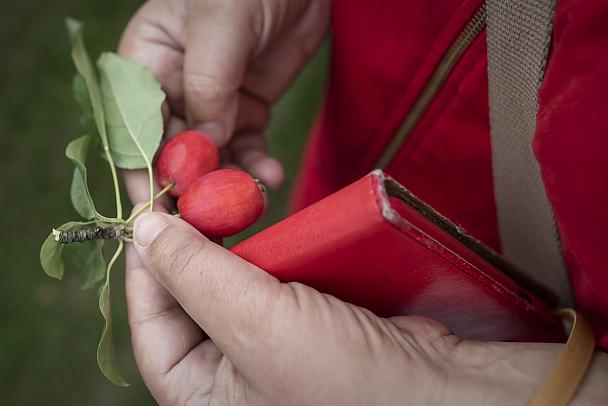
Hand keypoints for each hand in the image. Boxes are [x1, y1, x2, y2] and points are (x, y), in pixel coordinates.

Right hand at [118, 0, 330, 204]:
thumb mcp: (220, 23)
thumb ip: (208, 84)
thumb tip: (204, 146)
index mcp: (146, 64)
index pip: (133, 131)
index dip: (144, 175)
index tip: (160, 214)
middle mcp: (174, 89)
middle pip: (172, 155)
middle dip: (191, 191)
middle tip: (212, 224)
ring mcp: (214, 103)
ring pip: (213, 160)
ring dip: (230, 185)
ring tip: (252, 200)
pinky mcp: (248, 110)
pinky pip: (248, 149)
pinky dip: (258, 168)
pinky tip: (272, 175)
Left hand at [127, 212, 607, 404]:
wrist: (441, 389)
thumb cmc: (346, 381)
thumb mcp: (259, 326)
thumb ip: (196, 274)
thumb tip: (145, 227)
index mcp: (199, 393)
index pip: (150, 323)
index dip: (146, 265)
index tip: (150, 210)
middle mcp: (226, 371)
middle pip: (187, 296)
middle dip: (189, 246)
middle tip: (189, 191)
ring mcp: (265, 342)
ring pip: (227, 279)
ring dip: (228, 241)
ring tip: (223, 199)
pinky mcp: (301, 317)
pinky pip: (267, 275)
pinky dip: (267, 246)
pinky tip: (265, 221)